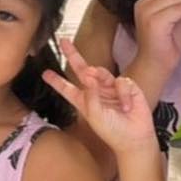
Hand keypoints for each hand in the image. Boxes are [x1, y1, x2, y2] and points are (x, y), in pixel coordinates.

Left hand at [43, 39, 153, 154]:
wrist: (134, 138)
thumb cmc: (112, 131)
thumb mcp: (95, 115)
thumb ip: (90, 94)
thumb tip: (88, 73)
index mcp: (84, 101)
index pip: (67, 88)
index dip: (56, 81)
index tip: (45, 73)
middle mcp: (96, 92)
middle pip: (83, 70)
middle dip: (74, 55)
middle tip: (64, 42)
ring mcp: (111, 88)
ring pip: (102, 72)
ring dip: (101, 77)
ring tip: (101, 84)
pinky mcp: (127, 87)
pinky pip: (122, 82)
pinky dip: (123, 94)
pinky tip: (126, 106)